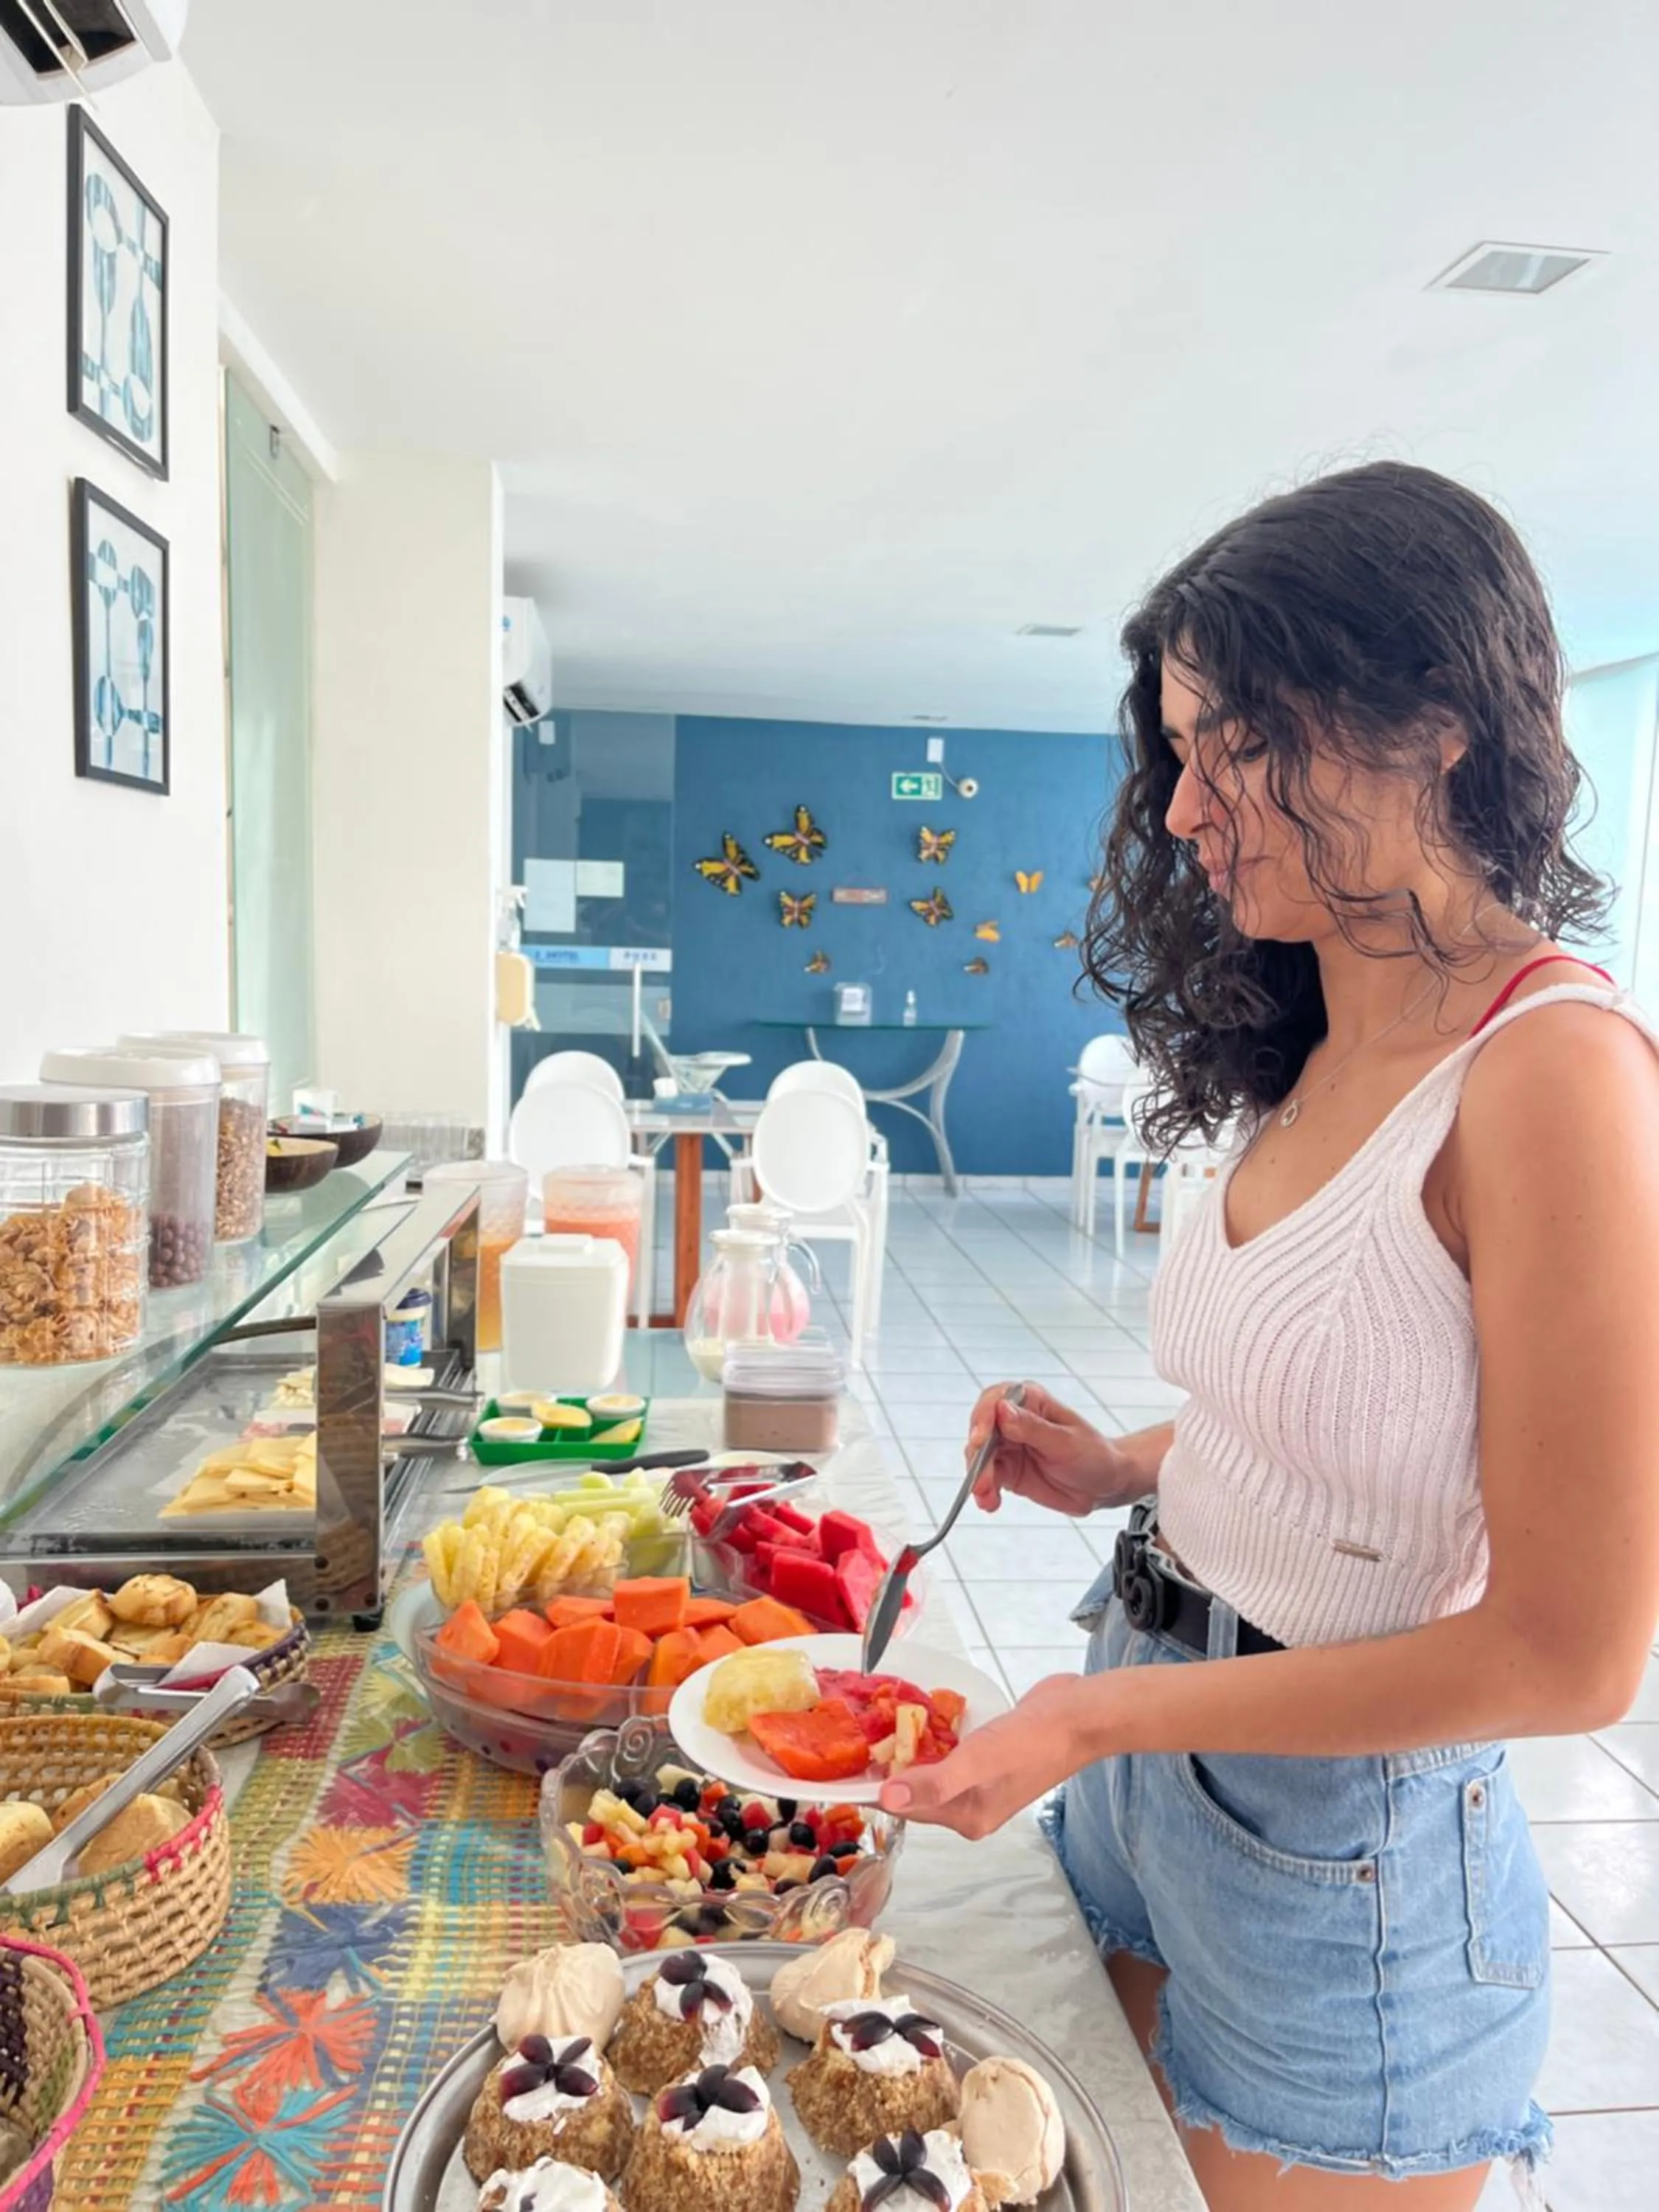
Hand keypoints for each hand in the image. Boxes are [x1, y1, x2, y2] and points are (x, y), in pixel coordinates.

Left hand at [878, 1674, 1103, 1837]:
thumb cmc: (1034, 1741)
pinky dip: (933, 1738)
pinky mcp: (990, 1754)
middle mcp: (973, 1806)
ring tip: (877, 1721)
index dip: (876, 1789)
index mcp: (969, 1819)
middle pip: (917, 1790)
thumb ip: (933, 1783)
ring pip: (932, 1769)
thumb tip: (886, 1800)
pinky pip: (949, 1751)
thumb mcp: (980, 1762)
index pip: (908, 1808)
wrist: (1080, 1714)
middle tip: (856, 1735)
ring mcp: (983, 1780)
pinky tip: (917, 1715)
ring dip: (909, 1751)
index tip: (844, 1766)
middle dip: (889, 1768)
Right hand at [966, 1381, 1122, 1518]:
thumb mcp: (1066, 1442)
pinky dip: (984, 1491)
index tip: (980, 1439)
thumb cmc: (1094, 1455)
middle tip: (981, 1479)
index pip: (995, 1401)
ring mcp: (1008, 1446)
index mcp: (1030, 1401)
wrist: (1105, 1485)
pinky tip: (990, 1502)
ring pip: (979, 1456)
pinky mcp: (1006, 1470)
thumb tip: (1002, 1410)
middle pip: (981, 1431)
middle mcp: (1013, 1420)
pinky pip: (986, 1478)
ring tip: (986, 1496)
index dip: (982, 1418)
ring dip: (978, 1477)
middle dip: (978, 1456)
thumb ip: (1033, 1428)